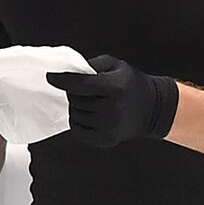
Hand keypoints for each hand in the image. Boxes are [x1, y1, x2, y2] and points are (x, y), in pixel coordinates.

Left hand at [45, 55, 178, 147]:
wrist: (153, 109)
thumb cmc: (131, 84)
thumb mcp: (116, 65)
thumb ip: (92, 64)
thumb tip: (69, 70)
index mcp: (115, 87)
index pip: (79, 84)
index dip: (62, 80)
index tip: (50, 76)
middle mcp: (112, 109)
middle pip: (75, 99)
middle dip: (73, 92)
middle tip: (83, 89)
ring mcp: (108, 127)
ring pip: (74, 114)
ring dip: (76, 106)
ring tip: (90, 102)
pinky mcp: (105, 140)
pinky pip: (77, 130)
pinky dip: (77, 121)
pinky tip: (89, 114)